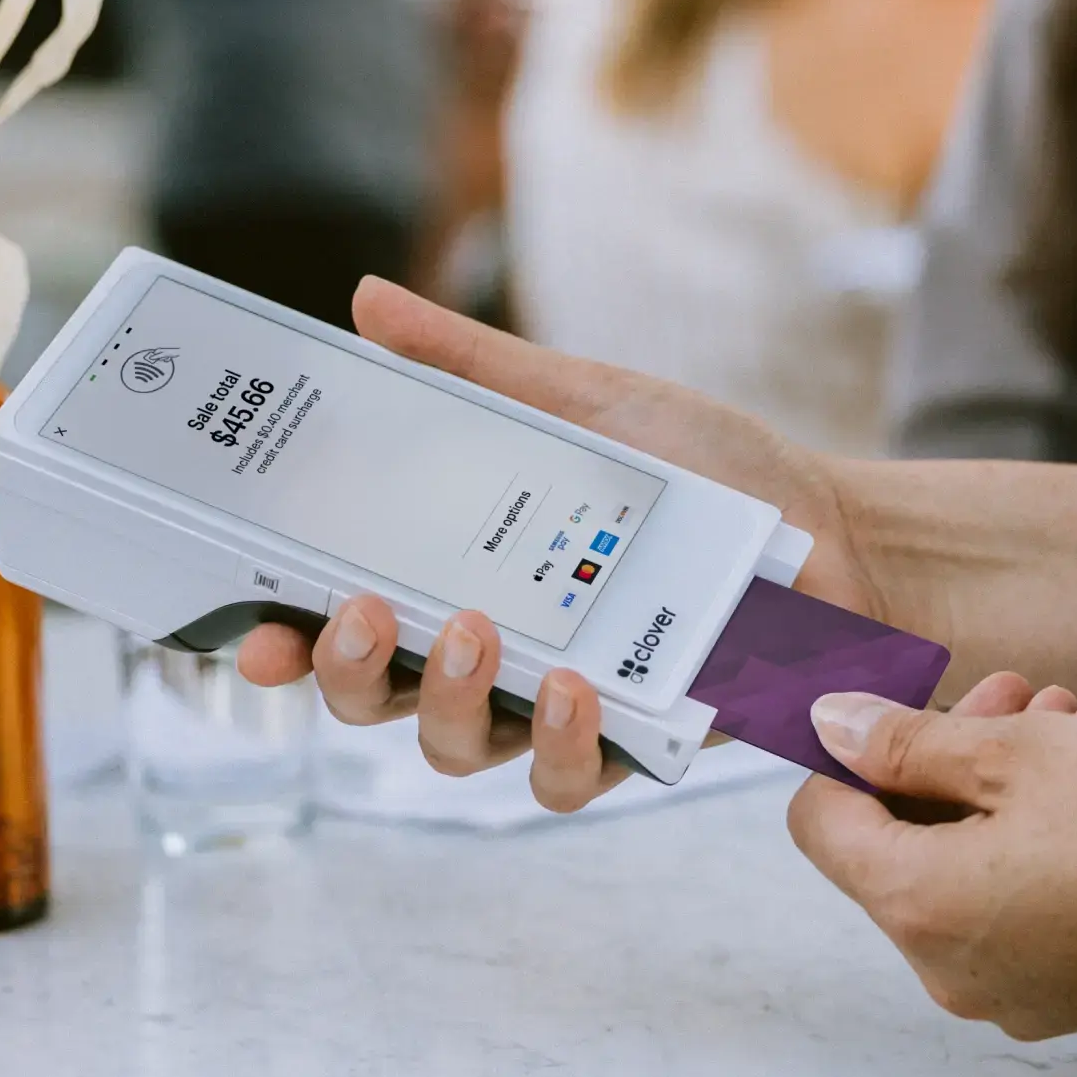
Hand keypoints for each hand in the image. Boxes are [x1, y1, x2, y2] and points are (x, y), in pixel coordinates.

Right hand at [240, 277, 887, 810]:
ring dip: (442, 704)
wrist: (830, 529)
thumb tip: (364, 300)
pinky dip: (557, 742)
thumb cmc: (706, 468)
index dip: (281, 637)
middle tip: (356, 611)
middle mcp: (492, 650)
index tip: (246, 632)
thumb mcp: (583, 400)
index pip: (342, 616)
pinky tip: (571, 691)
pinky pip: (566, 776)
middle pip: (374, 696)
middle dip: (342, 670)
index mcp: (459, 570)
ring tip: (470, 635)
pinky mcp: (629, 747)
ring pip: (453, 748)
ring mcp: (554, 705)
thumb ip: (472, 366)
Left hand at [785, 680, 1076, 1039]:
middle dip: (944, 756)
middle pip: (896, 844)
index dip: (851, 750)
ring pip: (963, 868)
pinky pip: (1014, 907)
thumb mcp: (1020, 751)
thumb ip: (908, 741)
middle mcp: (949, 968)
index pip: (820, 820)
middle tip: (1010, 695)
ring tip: (1070, 723)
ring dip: (998, 787)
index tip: (902, 704)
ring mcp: (1009, 992)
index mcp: (919, 905)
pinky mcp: (1065, 995)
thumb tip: (832, 727)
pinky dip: (1034, 842)